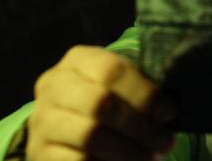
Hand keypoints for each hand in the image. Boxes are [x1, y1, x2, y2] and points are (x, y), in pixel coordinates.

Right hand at [27, 46, 175, 160]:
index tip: (170, 113)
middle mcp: (53, 85)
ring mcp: (42, 120)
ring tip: (152, 158)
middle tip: (166, 142)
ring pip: (88, 135)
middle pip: (100, 103)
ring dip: (128, 151)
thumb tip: (172, 105)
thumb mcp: (123, 85)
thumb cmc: (112, 99)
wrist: (68, 127)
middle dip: (140, 126)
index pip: (113, 71)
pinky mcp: (39, 152)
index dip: (145, 94)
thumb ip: (143, 88)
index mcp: (79, 60)